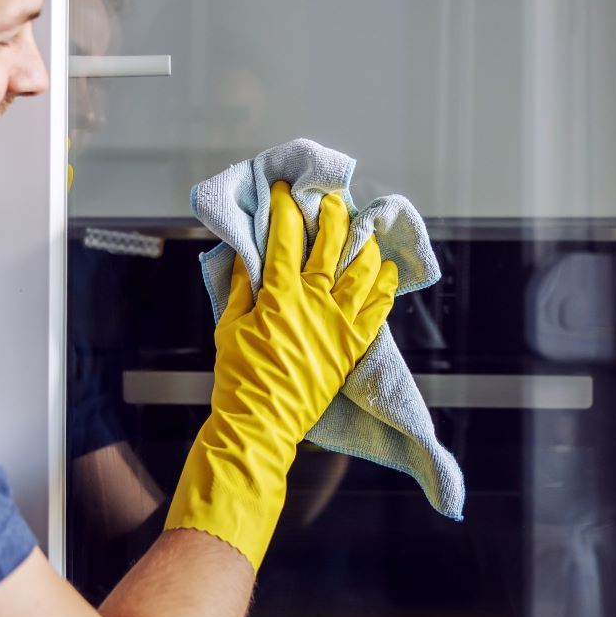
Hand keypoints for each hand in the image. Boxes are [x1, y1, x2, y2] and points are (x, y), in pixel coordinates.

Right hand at [165, 181, 397, 567]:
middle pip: (332, 244)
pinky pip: (380, 309)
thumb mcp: (228, 327)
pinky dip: (386, 286)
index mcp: (280, 296)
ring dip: (365, 244)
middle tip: (331, 200)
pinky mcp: (353, 345)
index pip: (285, 237)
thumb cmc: (239, 379)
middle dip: (333, 214)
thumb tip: (247, 257)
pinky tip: (387, 271)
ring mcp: (339, 324)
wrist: (261, 425)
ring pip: (364, 270)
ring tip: (364, 231)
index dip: (285, 208)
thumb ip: (241, 288)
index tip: (285, 191)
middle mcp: (315, 304)